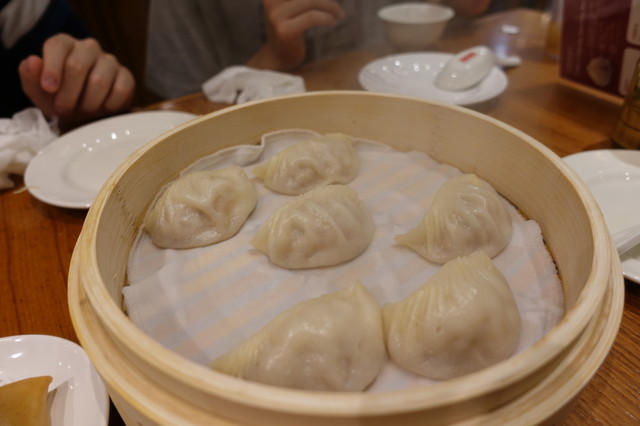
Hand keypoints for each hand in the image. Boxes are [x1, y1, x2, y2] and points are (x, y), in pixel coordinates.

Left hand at [18, 34, 134, 124]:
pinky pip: (120, 90)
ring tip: (83, 111)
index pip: (57, 46)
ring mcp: (110, 61)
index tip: (49, 89)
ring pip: (99, 80)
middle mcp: (88, 48)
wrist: (85, 114)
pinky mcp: (126, 76)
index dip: (51, 68)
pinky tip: (102, 109)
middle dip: (68, 93)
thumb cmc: (59, 98)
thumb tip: (33, 61)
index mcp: (64, 44)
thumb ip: (30, 76)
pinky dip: (109, 105)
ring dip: (88, 103)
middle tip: (64, 109)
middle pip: (77, 65)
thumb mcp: (37, 91)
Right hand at [248, 0, 343, 70]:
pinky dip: (326, 18)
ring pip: (311, 1)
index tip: (326, 0)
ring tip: (338, 14)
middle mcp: (271, 1)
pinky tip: (332, 22)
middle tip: (337, 7)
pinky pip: (312, 17)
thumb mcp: (292, 7)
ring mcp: (276, 17)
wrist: (277, 56)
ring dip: (331, 6)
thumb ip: (304, 0)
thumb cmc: (289, 28)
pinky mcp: (285, 31)